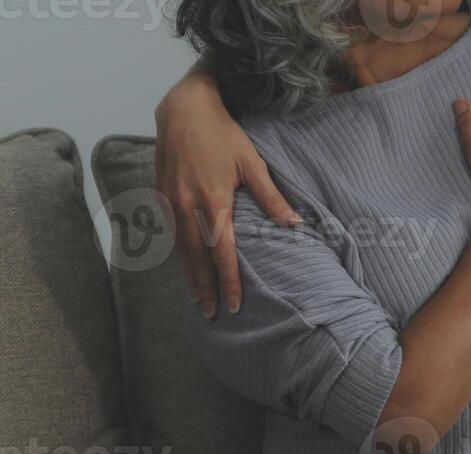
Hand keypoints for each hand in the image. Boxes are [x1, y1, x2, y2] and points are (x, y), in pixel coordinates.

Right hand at [155, 73, 300, 317]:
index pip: (221, 252)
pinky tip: (186, 268)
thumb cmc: (223, 134)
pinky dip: (178, 254)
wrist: (184, 108)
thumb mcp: (252, 162)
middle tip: (213, 314)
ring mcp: (170, 200)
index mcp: (213, 201)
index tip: (235, 304)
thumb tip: (294, 224)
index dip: (229, 281)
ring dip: (190, 276)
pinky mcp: (161, 194)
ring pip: (180, 248)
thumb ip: (271, 197)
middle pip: (196, 258)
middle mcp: (188, 205)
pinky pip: (170, 233)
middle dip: (206, 288)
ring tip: (199, 299)